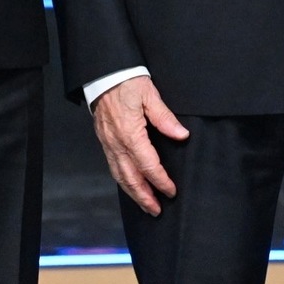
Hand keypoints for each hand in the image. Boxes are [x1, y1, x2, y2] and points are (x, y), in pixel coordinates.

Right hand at [91, 75, 188, 215]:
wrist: (103, 74)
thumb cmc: (126, 81)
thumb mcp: (150, 94)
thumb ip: (165, 117)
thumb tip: (181, 135)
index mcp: (130, 134)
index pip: (148, 165)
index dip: (160, 181)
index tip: (171, 191)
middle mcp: (117, 143)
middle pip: (131, 178)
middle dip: (144, 197)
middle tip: (157, 210)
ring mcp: (108, 143)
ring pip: (120, 176)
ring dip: (133, 193)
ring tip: (145, 204)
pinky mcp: (104, 141)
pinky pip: (113, 167)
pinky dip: (122, 181)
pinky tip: (130, 185)